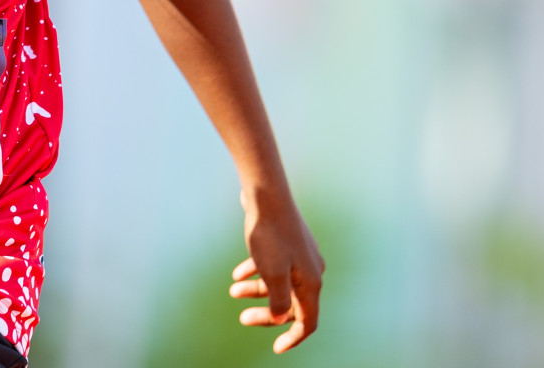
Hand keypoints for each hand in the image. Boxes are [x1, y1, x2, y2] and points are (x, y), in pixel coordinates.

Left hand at [230, 189, 324, 352]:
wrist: (266, 195)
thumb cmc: (269, 235)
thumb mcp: (273, 274)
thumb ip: (279, 301)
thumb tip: (281, 318)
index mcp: (311, 283)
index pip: (307, 321)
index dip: (293, 338)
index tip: (276, 348)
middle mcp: (311, 271)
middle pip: (291, 304)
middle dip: (267, 314)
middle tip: (242, 318)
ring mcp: (300, 256)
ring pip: (280, 284)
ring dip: (257, 291)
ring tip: (232, 290)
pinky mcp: (287, 244)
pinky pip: (274, 266)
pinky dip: (257, 272)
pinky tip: (237, 274)